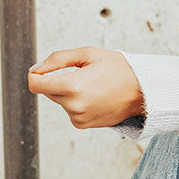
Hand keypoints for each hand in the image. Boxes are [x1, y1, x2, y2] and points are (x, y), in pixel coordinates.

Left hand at [28, 47, 143, 129]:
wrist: (143, 92)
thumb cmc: (120, 70)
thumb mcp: (89, 54)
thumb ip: (59, 58)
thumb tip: (38, 68)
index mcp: (73, 86)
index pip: (36, 84)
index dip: (36, 74)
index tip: (41, 70)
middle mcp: (73, 105)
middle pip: (48, 91)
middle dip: (58, 81)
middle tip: (83, 74)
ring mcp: (78, 117)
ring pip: (60, 100)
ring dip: (69, 92)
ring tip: (94, 86)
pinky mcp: (82, 124)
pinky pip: (70, 110)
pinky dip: (77, 102)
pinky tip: (95, 96)